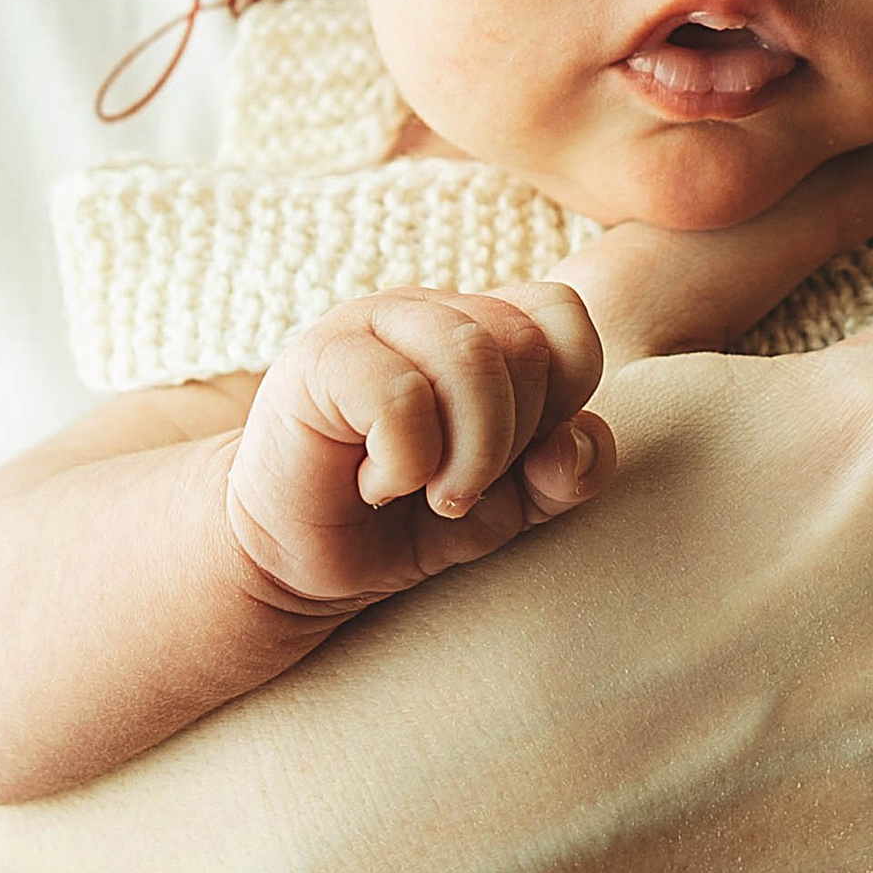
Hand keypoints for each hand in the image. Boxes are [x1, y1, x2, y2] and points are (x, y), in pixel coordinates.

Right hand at [225, 284, 610, 615]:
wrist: (299, 561)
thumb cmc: (406, 520)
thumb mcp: (510, 507)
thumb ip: (564, 475)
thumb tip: (573, 445)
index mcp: (481, 327)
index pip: (561, 314)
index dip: (566, 391)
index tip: (523, 455)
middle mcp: (429, 311)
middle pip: (524, 342)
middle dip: (512, 440)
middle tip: (463, 490)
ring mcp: (370, 324)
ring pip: (470, 356)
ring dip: (469, 454)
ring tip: (432, 494)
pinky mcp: (317, 360)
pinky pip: (400, 396)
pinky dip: (405, 463)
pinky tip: (375, 483)